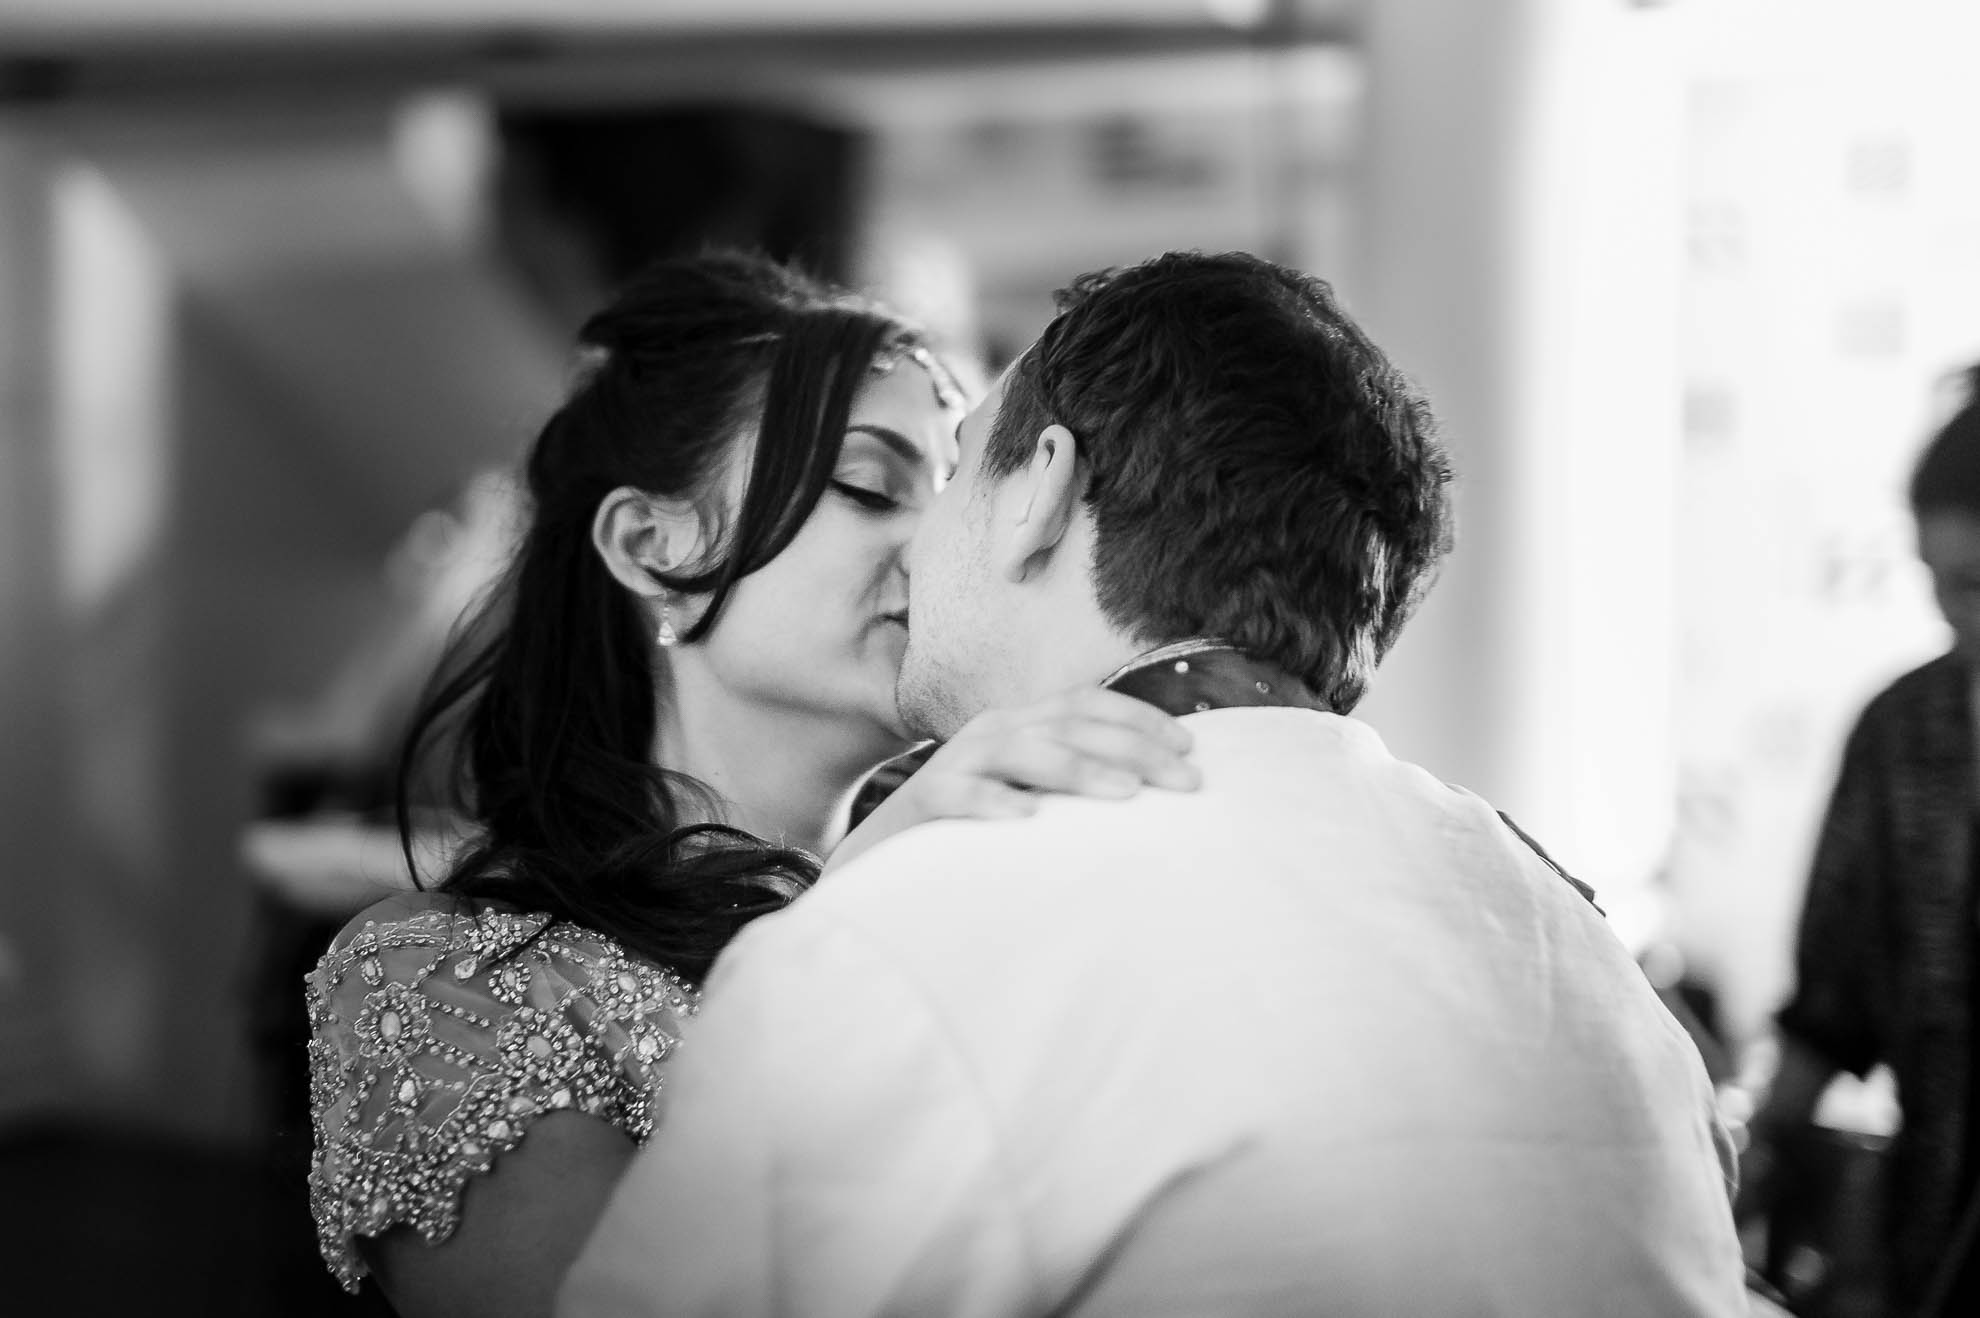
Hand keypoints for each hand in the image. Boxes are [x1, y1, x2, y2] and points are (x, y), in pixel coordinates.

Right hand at [826, 686, 1199, 873]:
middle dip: (1133, 748)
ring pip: (1021, 750)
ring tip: (1127, 794)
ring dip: (1077, 768)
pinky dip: (991, 802)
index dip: (1139, 718)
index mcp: (1021, 725)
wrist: (881, 860)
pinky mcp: (920, 801)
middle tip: (1187, 782)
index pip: (1085, 704)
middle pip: (1067, 724)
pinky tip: (1026, 819)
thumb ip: (1074, 787)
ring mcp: (955, 763)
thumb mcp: (1028, 797)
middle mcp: (992, 733)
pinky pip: (956, 794)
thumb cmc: (972, 832)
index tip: (1191, 747)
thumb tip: (1152, 795)